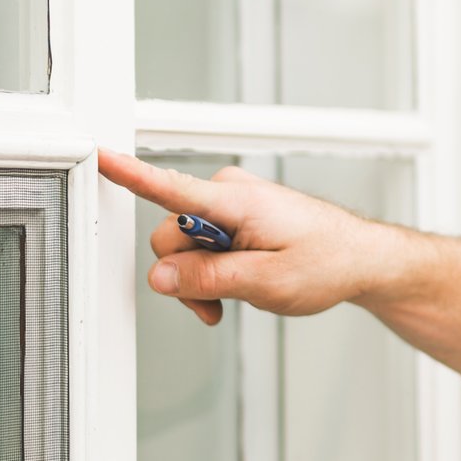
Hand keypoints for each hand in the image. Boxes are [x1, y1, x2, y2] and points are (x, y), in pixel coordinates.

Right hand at [98, 148, 388, 326]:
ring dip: (200, 278)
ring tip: (234, 300)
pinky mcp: (235, 217)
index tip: (99, 155)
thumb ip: (209, 279)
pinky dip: (212, 271)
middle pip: (171, 236)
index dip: (131, 174)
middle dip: (184, 275)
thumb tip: (160, 277)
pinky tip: (234, 288)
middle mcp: (228, 193)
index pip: (171, 187)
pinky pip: (202, 245)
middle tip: (215, 305)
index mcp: (236, 202)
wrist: (361, 258)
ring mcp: (231, 204)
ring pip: (185, 246)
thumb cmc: (328, 263)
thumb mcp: (267, 283)